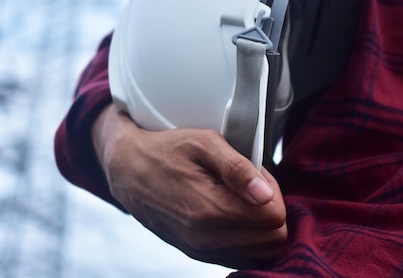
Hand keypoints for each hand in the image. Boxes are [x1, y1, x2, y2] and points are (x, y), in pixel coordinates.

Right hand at [91, 104, 287, 267]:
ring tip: (241, 200)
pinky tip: (234, 214)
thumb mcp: (204, 142)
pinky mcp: (196, 254)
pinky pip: (240, 259)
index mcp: (209, 209)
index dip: (274, 194)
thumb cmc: (167, 150)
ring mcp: (200, 250)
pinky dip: (247, 239)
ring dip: (261, 228)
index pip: (274, 218)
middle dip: (272, 212)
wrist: (128, 169)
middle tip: (253, 188)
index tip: (258, 178)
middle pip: (271, 240)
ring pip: (259, 254)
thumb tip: (265, 195)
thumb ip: (239, 168)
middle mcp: (205, 238)